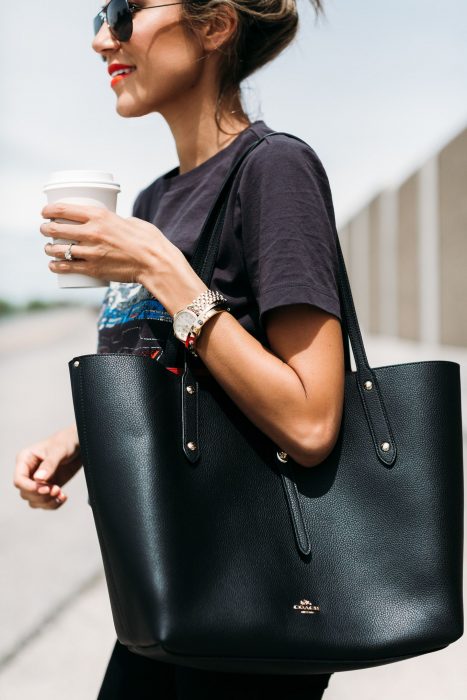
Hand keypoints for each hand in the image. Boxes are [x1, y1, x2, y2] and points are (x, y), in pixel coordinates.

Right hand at [13, 425, 81, 509]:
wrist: (79, 444)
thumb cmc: (66, 441)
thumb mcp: (59, 450)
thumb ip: (49, 464)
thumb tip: (38, 479)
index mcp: (25, 459)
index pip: (19, 480)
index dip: (30, 488)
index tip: (46, 488)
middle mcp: (28, 471)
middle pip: (25, 493)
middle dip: (41, 495)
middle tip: (56, 489)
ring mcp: (37, 481)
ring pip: (33, 500)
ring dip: (47, 502)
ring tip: (60, 493)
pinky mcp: (47, 487)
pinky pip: (44, 503)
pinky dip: (53, 504)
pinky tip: (63, 497)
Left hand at [40, 203, 207, 314]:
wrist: (156, 263)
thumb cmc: (148, 241)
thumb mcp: (130, 221)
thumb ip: (115, 221)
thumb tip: (108, 222)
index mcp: (99, 215)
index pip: (63, 209)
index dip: (48, 211)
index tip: (45, 213)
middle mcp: (92, 232)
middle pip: (56, 229)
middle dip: (46, 229)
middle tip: (46, 230)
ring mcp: (91, 252)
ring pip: (57, 250)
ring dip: (48, 249)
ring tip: (49, 248)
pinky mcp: (94, 269)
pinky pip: (67, 267)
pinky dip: (56, 266)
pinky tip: (53, 265)